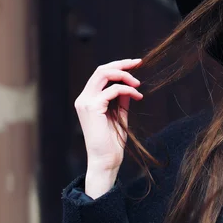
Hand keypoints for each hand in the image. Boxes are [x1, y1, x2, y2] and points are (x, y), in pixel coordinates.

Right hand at [74, 58, 142, 173]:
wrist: (106, 159)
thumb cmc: (112, 140)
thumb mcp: (119, 114)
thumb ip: (121, 99)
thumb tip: (130, 85)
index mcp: (87, 99)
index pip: (101, 74)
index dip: (118, 66)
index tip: (136, 64)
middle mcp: (83, 99)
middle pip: (101, 70)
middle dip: (122, 64)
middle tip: (139, 63)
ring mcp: (86, 102)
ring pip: (104, 74)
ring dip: (125, 75)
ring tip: (138, 84)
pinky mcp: (93, 108)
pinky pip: (113, 90)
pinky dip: (127, 90)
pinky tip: (137, 96)